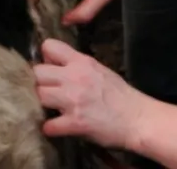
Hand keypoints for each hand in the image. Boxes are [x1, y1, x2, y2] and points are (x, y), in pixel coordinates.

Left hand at [34, 39, 152, 149]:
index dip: (45, 58)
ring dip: (43, 104)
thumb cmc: (120, 95)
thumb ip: (76, 65)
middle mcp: (74, 77)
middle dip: (40, 83)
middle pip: (37, 73)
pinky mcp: (74, 123)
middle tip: (49, 91)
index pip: (49, 46)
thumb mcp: (98, 70)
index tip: (50, 69)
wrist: (138, 118)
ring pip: (39, 96)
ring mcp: (73, 100)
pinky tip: (58, 127)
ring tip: (53, 109)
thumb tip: (54, 64)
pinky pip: (48, 125)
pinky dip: (51, 128)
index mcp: (81, 62)